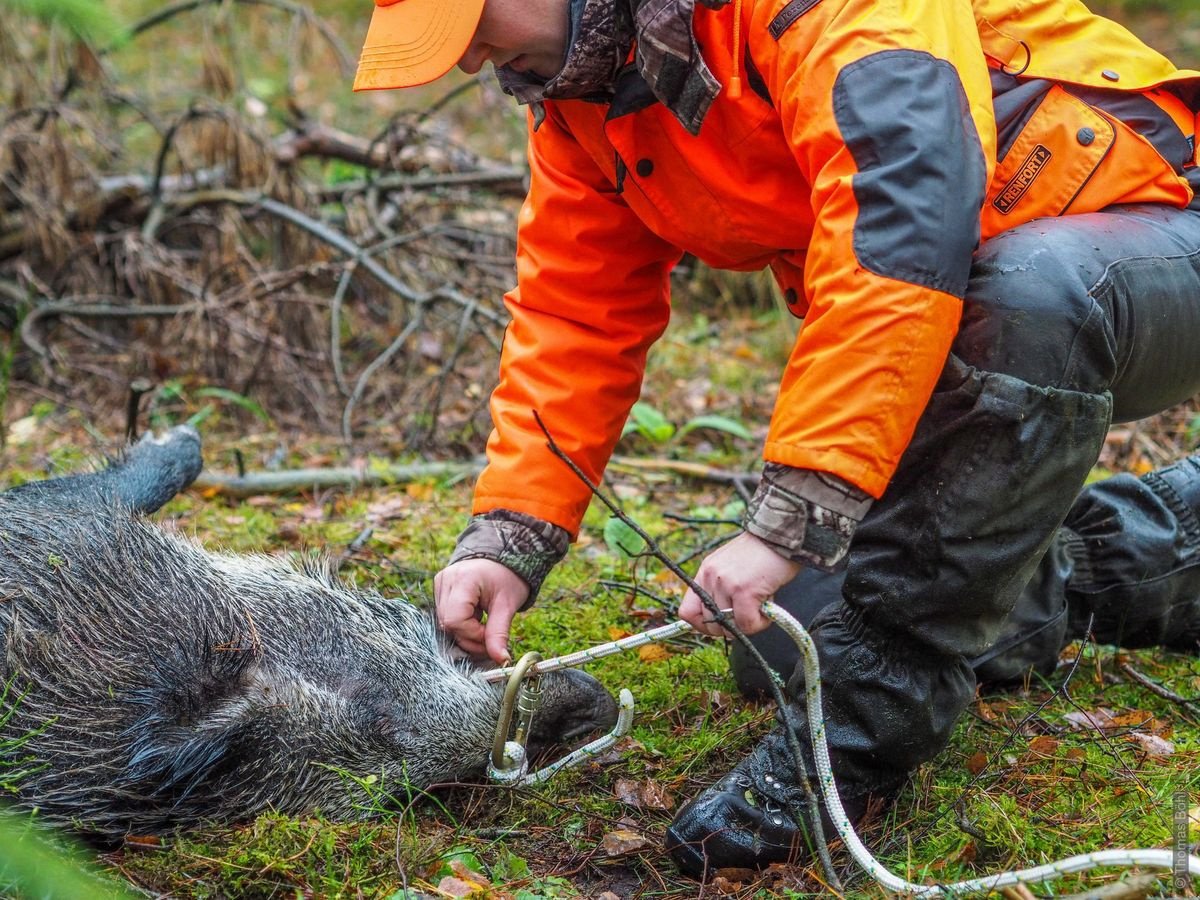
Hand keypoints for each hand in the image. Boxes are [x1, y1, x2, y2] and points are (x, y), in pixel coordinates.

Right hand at [434, 558, 529, 663]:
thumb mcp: (507, 606)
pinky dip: (461, 624)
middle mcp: (445, 580)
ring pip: (445, 623)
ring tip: (483, 623)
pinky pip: (446, 616)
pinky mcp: (440, 589)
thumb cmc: (508, 578)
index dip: (472, 634)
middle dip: (469, 637)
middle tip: (489, 638)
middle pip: (448, 624)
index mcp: (463, 579)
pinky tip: (474, 617)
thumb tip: (501, 659)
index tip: (490, 635)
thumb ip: (499, 633)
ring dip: (465, 631)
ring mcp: (440, 583)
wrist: (504, 558)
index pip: (455, 620)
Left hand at [678, 532, 801, 636]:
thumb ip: (721, 588)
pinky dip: (760, 623)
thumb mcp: (731, 567)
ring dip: (749, 623)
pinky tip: (768, 608)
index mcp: (705, 572)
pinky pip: (747, 624)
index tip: (720, 626)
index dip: (702, 625)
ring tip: (762, 607)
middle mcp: (711, 577)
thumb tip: (721, 620)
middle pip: (709, 623)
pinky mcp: (743, 591)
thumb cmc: (763, 554)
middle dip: (730, 627)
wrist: (781, 537)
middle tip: (748, 615)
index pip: (687, 611)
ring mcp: (725, 584)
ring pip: (730, 626)